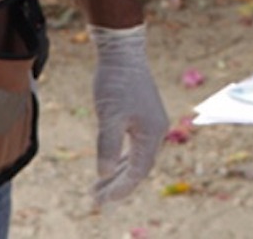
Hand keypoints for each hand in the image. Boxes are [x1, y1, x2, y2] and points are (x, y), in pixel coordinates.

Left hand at [89, 23, 167, 203]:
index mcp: (152, 133)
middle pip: (138, 167)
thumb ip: (107, 146)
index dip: (120, 188)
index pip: (137, 171)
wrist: (122, 52)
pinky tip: (111, 165)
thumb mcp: (109, 116)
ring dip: (119, 173)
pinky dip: (122, 159)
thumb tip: (105, 173)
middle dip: (118, 185)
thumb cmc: (115, 82)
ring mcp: (151, 123)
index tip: (101, 199)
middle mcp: (156, 130)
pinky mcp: (144, 115)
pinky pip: (135, 146)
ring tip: (99, 187)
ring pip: (137, 157)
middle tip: (96, 199)